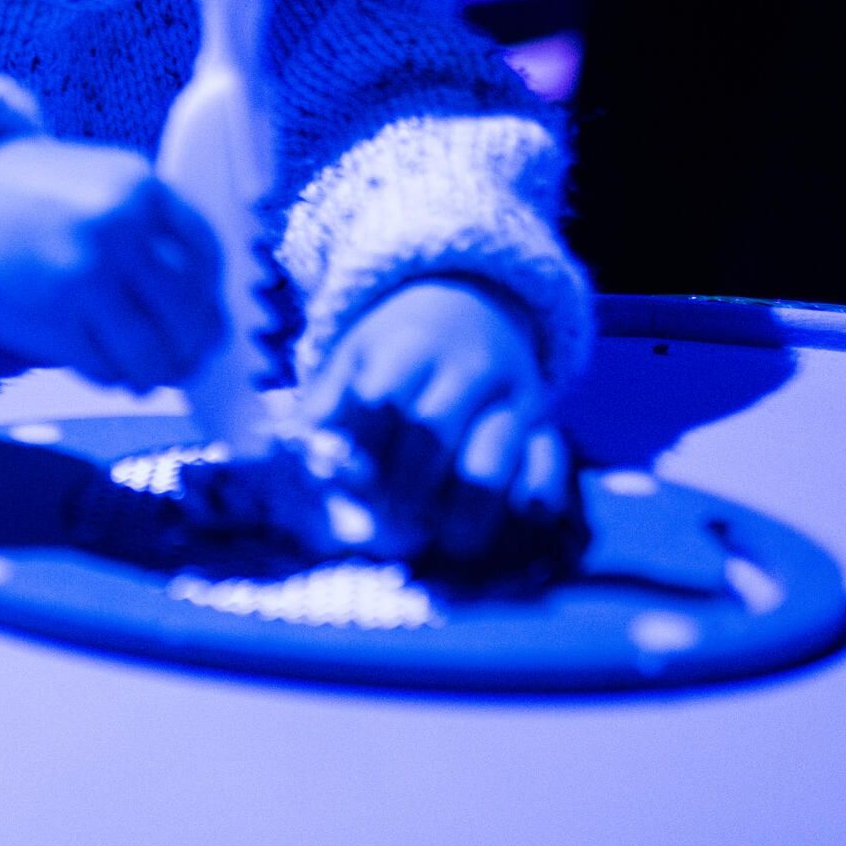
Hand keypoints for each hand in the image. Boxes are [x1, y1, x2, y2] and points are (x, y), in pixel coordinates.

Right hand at [0, 136, 224, 389]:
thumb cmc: (32, 192)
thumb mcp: (104, 181)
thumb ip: (153, 229)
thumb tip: (204, 308)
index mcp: (141, 188)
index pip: (208, 258)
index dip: (212, 297)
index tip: (208, 317)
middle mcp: (119, 230)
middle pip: (188, 314)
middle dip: (192, 346)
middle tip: (185, 359)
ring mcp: (86, 277)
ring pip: (152, 352)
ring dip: (155, 372)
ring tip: (146, 372)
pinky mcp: (54, 319)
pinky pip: (105, 368)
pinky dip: (111, 374)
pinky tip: (102, 361)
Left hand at [299, 279, 565, 559]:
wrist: (472, 301)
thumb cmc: (396, 348)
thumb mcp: (351, 358)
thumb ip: (323, 407)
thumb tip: (296, 456)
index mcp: (407, 346)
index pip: (381, 399)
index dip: (363, 450)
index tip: (350, 488)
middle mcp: (464, 367)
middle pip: (432, 430)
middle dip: (407, 488)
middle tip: (392, 531)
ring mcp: (509, 393)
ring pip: (492, 452)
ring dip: (467, 506)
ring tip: (446, 543)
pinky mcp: (543, 419)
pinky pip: (550, 458)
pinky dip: (538, 489)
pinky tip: (519, 517)